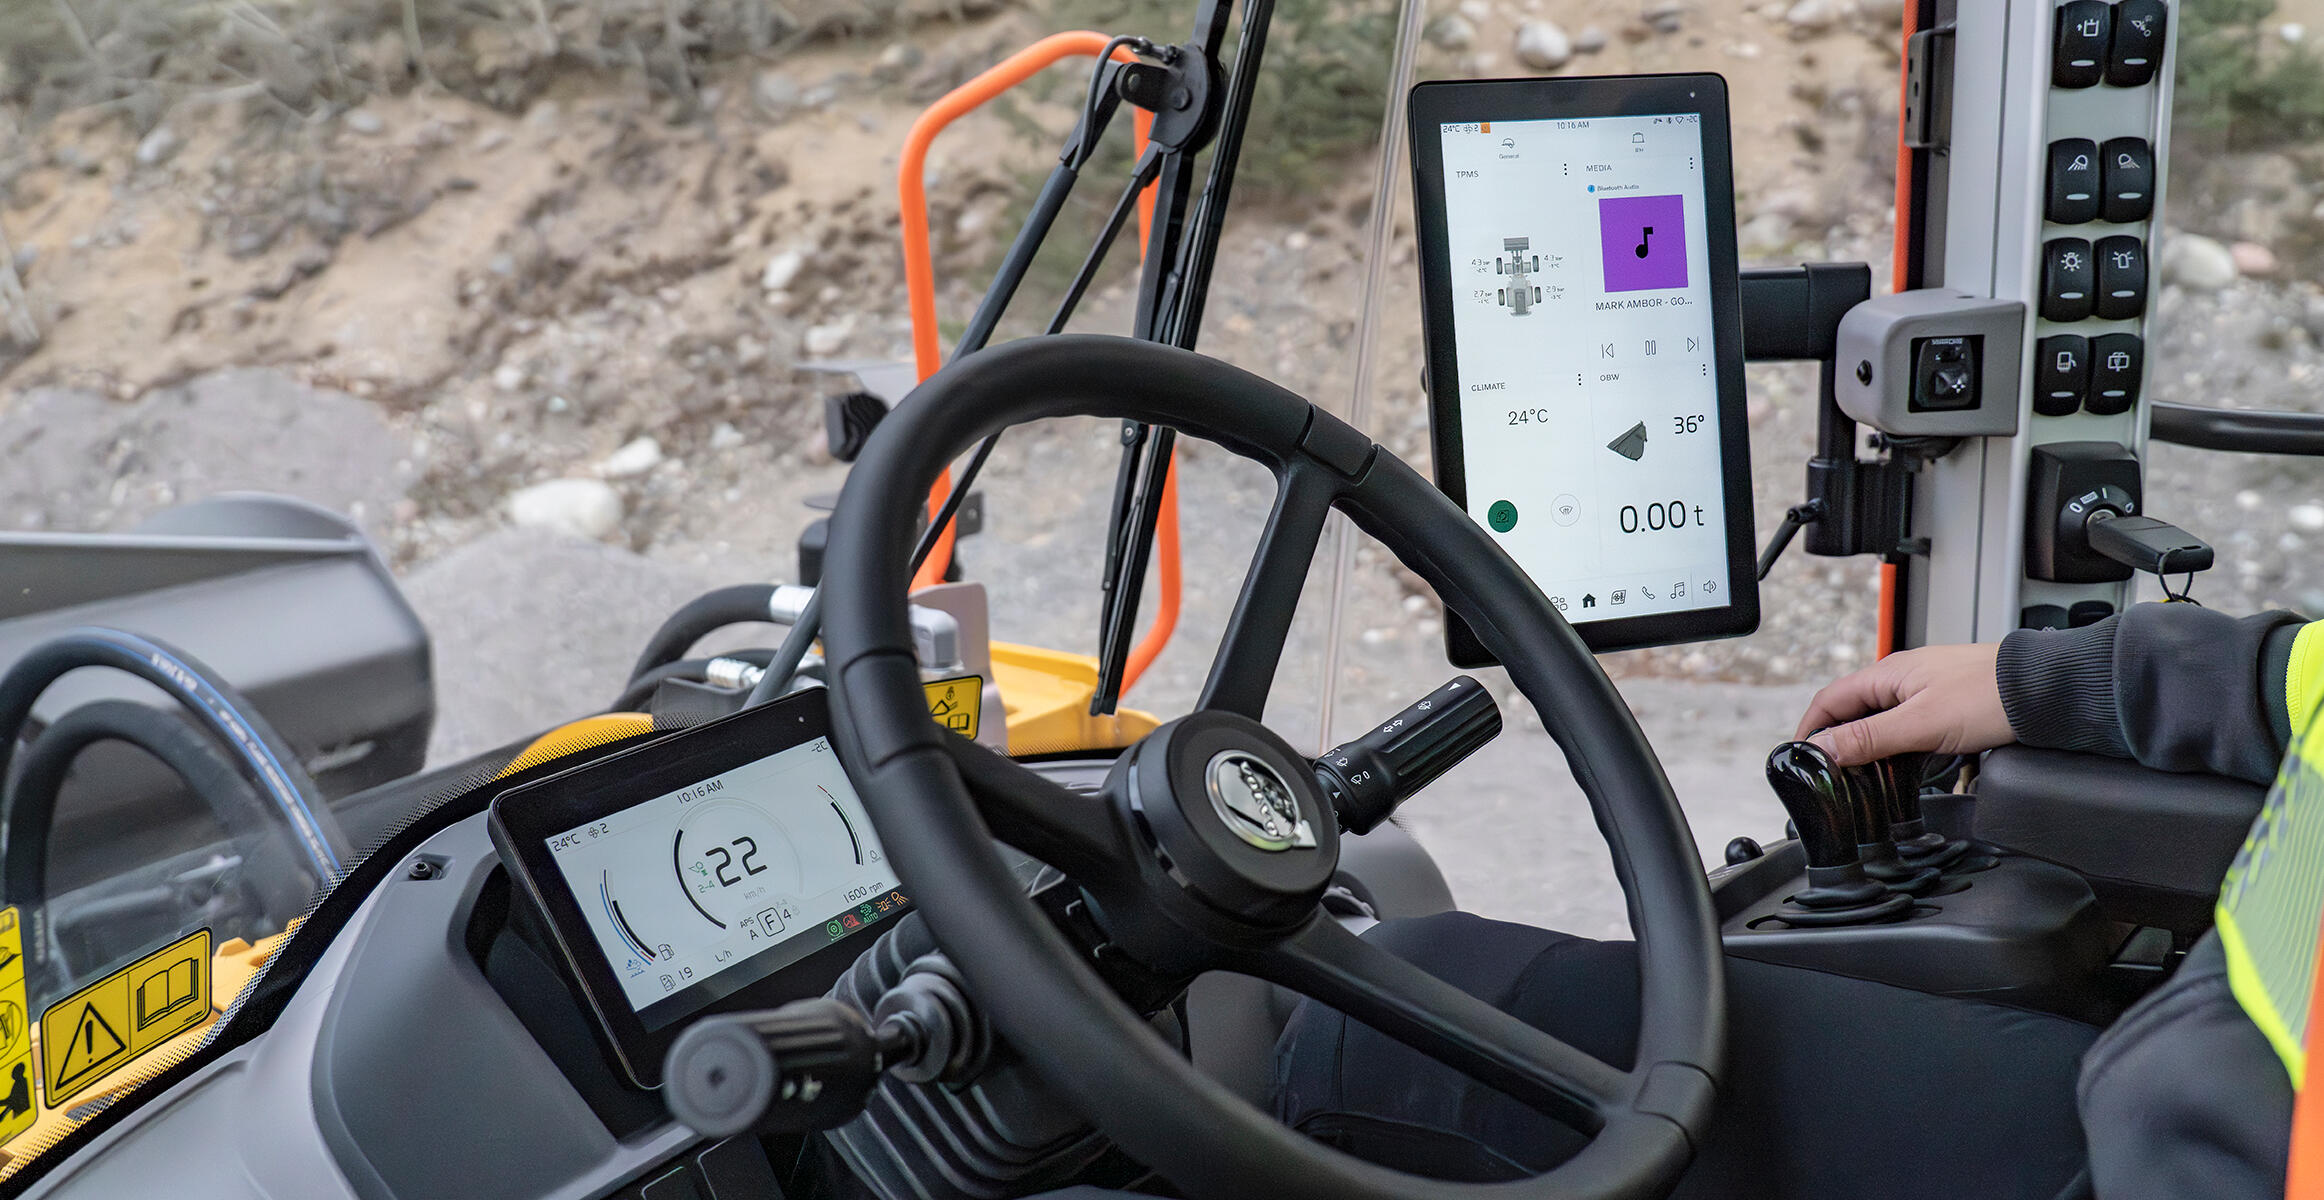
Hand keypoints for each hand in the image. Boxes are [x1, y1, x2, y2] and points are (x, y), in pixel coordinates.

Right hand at [1794, 643, 2014, 766]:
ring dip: (1868, 746)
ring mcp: (1926, 691)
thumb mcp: (1920, 723)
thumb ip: (1869, 737)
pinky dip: (1896, 747)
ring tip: (1862, 777)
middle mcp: (1903, 678)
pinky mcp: (1947, 706)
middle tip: (1829, 774)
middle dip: (1837, 740)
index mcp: (1888, 673)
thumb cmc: (1992, 695)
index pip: (1830, 699)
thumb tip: (1824, 749)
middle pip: (1853, 711)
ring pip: (1881, 720)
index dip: (1810, 728)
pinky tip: (1902, 766)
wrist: (2047, 691)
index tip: (1800, 756)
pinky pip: (1907, 726)